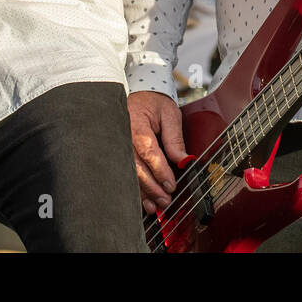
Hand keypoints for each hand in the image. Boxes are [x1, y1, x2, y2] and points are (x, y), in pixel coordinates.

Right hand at [128, 91, 189, 213]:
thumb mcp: (170, 114)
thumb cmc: (154, 103)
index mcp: (137, 125)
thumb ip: (174, 138)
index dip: (160, 171)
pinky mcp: (119, 152)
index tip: (171, 185)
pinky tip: (143, 200)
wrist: (140, 94)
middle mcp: (123, 137)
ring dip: (142, 192)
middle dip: (152, 187)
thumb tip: (183, 160)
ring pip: (129, 173)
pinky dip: (135, 187)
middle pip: (136, 167)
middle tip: (165, 200)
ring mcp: (118, 145)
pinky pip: (125, 172)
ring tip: (155, 206)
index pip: (148, 152)